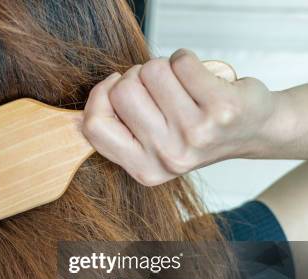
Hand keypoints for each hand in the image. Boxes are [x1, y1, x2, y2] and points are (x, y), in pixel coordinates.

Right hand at [82, 49, 281, 185]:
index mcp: (144, 169)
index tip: (117, 88)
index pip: (95, 126)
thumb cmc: (195, 131)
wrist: (252, 130)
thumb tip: (77, 118)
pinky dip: (185, 59)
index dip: (100, 96)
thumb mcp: (150, 146)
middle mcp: (168, 157)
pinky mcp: (220, 108)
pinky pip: (179, 61)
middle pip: (122, 91)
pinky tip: (198, 77)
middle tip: (156, 88)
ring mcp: (195, 134)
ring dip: (162, 67)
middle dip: (134, 77)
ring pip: (149, 72)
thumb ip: (116, 133)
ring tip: (179, 85)